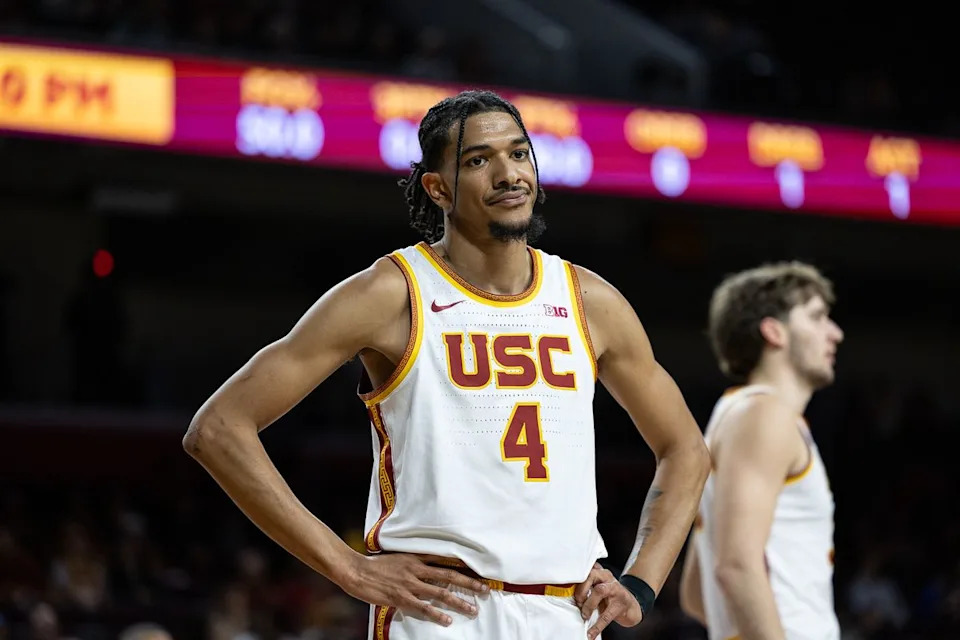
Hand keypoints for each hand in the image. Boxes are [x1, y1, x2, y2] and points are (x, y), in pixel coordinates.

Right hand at [342, 553, 488, 625]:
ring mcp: (410, 584)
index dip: (463, 567)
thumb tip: (429, 568)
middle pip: (449, 576)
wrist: (356, 571)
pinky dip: (437, 614)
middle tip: (486, 590)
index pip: (445, 561)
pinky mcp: (401, 597)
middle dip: (469, 583)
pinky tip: (447, 620)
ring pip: (440, 592)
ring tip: (473, 609)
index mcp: (416, 558)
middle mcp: (417, 569)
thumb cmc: (375, 565)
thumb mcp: (398, 558)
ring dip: (458, 602)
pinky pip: (423, 607)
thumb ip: (414, 563)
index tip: (479, 572)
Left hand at [574, 563, 642, 638]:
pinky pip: (606, 615)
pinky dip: (597, 626)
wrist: (630, 605)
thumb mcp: (598, 586)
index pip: (587, 569)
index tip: (568, 586)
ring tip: (584, 615)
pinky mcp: (620, 605)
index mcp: (600, 572)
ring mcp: (615, 590)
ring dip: (588, 604)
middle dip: (581, 589)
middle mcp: (607, 578)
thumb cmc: (610, 595)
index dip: (577, 577)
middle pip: (592, 575)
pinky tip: (591, 633)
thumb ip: (586, 585)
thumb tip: (568, 593)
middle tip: (578, 602)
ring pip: (599, 591)